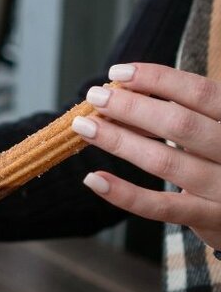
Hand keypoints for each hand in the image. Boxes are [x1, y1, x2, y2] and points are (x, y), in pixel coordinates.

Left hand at [71, 62, 220, 248]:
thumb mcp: (214, 130)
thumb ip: (180, 117)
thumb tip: (122, 101)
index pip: (201, 92)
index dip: (158, 80)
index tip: (118, 73)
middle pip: (179, 124)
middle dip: (131, 107)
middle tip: (94, 96)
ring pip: (164, 161)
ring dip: (119, 142)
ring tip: (84, 128)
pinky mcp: (209, 218)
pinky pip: (160, 206)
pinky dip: (124, 194)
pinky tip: (94, 179)